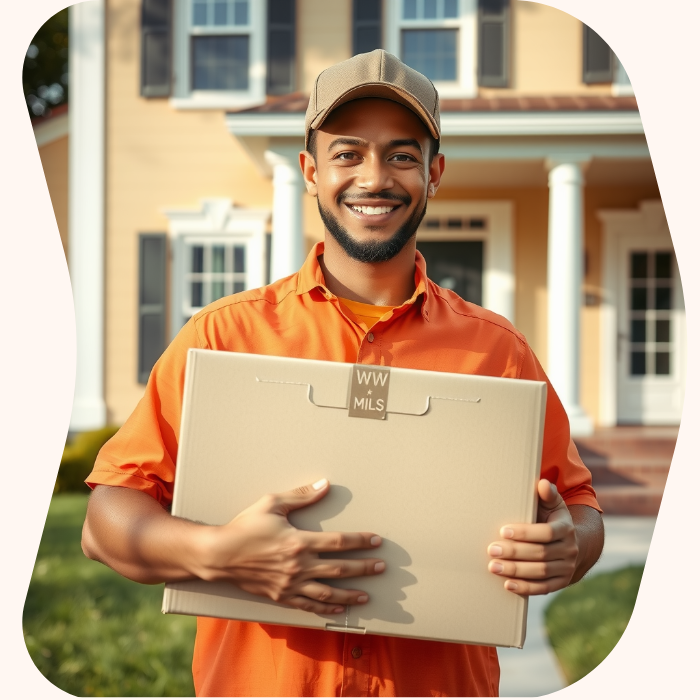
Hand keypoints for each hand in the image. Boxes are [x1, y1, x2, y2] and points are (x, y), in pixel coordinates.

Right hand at [195, 479, 384, 613]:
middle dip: (363, 568)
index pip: (339, 542)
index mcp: (299, 541)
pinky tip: (337, 609)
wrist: (219, 554)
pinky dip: (325, 608)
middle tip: (381, 567)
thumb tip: (325, 484)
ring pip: (328, 592)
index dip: (360, 541)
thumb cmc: (244, 526)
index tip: (376, 541)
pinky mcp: (281, 596)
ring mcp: (290, 584)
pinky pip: (308, 605)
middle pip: (340, 569)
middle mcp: (298, 566)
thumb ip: (301, 496)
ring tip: (366, 595)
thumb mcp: (272, 503)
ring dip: (349, 594)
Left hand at [486, 479, 578, 595]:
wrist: (575, 544)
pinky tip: (508, 585)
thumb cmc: (553, 519)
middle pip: (541, 553)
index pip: (546, 532)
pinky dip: (526, 588)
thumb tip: (543, 483)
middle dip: (514, 552)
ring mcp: (567, 567)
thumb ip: (548, 494)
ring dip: (515, 571)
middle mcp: (569, 549)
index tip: (503, 531)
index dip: (524, 533)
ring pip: (540, 572)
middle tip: (491, 549)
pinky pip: (543, 588)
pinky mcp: (562, 582)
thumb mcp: (554, 505)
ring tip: (493, 567)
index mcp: (566, 528)